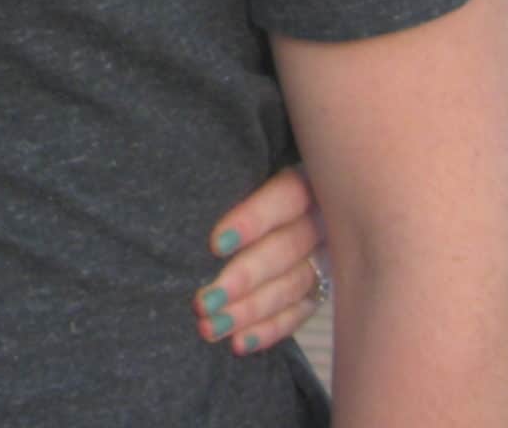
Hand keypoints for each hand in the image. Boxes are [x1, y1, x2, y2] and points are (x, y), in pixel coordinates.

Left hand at [192, 166, 327, 354]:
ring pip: (291, 287)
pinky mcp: (322, 288)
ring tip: (209, 327)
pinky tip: (239, 343)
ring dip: (248, 311)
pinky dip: (269, 330)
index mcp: (306, 179)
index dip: (252, 221)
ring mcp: (325, 257)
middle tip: (202, 302)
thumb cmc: (240, 172)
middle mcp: (320, 221)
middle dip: (242, 279)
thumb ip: (228, 174)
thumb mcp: (244, 164)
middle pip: (285, 251)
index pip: (285, 198)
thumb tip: (182, 185)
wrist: (283, 199)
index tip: (214, 244)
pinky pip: (298, 314)